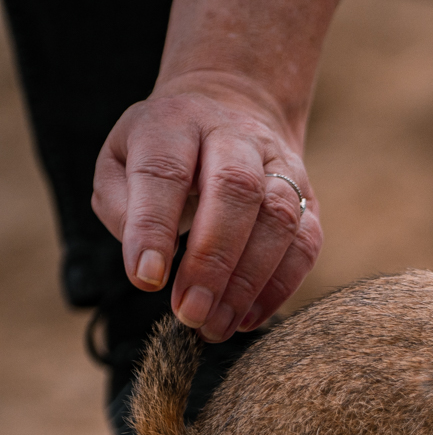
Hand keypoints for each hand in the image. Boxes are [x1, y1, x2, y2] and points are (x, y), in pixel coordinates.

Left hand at [92, 74, 322, 341]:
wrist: (235, 109)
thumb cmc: (166, 150)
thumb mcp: (121, 160)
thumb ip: (121, 205)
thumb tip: (149, 263)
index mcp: (177, 122)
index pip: (166, 172)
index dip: (155, 228)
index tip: (146, 280)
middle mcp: (236, 136)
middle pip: (235, 190)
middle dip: (213, 260)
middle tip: (190, 312)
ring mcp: (281, 166)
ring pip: (279, 220)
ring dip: (249, 282)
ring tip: (216, 326)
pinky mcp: (309, 198)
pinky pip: (306, 244)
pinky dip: (279, 288)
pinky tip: (246, 318)